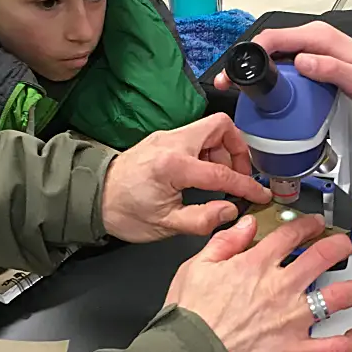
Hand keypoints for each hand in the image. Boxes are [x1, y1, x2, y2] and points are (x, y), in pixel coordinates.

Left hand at [102, 113, 270, 242]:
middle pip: (220, 126)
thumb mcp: (165, 225)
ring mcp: (166, 138)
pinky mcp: (162, 140)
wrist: (92, 198)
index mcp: (173, 165)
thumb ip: (202, 219)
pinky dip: (207, 151)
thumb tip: (230, 211)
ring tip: (220, 179)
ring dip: (222, 151)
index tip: (260, 195)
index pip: (222, 172)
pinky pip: (195, 137)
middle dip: (238, 149)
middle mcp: (171, 143)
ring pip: (209, 129)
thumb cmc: (123, 211)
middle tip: (239, 175)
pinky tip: (203, 175)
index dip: (247, 186)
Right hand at [165, 213, 351, 351]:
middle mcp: (280, 288)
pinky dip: (350, 343)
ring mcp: (293, 320)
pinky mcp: (297, 351)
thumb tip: (246, 225)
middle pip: (324, 256)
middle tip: (343, 245)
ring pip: (340, 297)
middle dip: (340, 245)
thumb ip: (224, 242)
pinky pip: (336, 348)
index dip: (308, 224)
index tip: (314, 225)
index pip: (291, 234)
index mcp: (256, 266)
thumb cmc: (189, 319)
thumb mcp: (195, 268)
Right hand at [213, 22, 351, 109]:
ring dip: (257, 69)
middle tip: (230, 84)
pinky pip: (286, 61)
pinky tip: (267, 89)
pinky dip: (272, 73)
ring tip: (242, 89)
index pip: (273, 37)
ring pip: (275, 53)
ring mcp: (313, 46)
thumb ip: (329, 69)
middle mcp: (314, 36)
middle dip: (246, 62)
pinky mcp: (315, 56)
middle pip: (269, 44)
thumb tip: (302, 62)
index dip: (249, 53)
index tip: (235, 71)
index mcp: (319, 36)